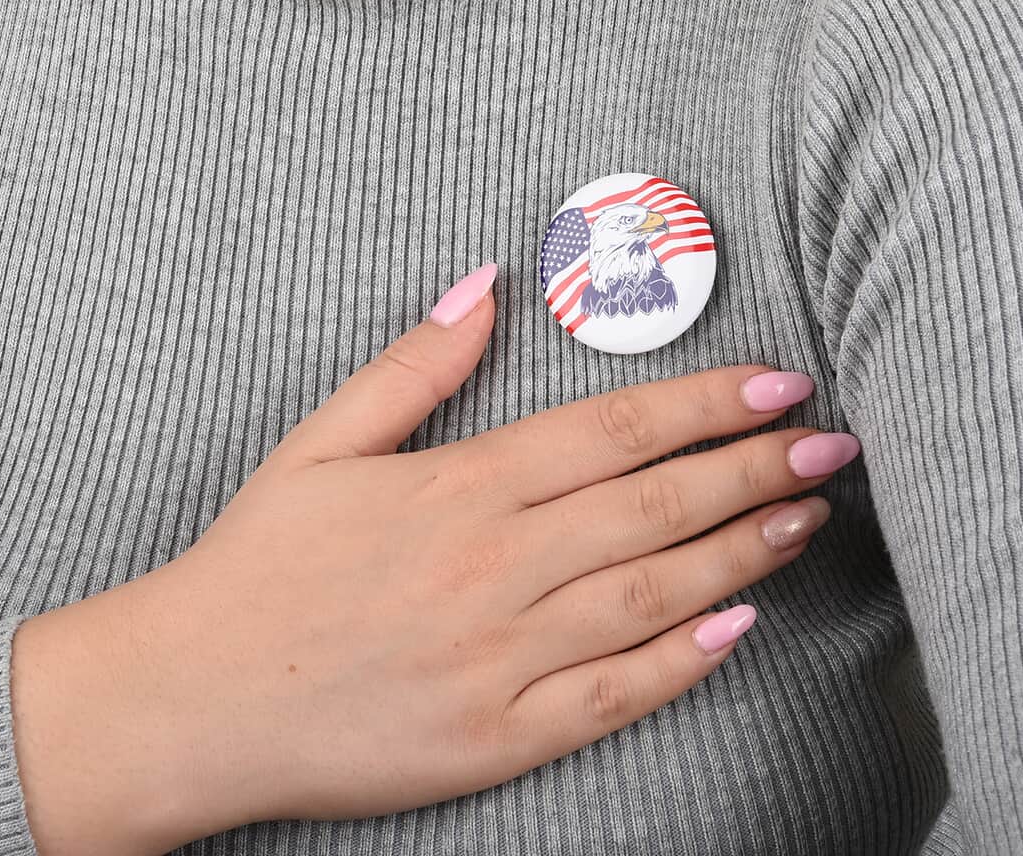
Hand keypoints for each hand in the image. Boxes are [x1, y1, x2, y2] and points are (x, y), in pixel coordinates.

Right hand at [132, 263, 855, 841]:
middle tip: (830, 445)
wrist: (192, 699)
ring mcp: (500, 658)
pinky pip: (611, 695)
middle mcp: (492, 568)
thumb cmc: (257, 564)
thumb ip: (412, 365)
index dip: (703, 405)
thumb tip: (482, 282)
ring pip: (652, 596)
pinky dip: (681, 662)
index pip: (609, 433)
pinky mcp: (497, 738)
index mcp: (457, 489)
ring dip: (741, 553)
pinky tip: (739, 628)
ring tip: (806, 518)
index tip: (775, 385)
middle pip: (652, 507)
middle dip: (750, 469)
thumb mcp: (320, 443)